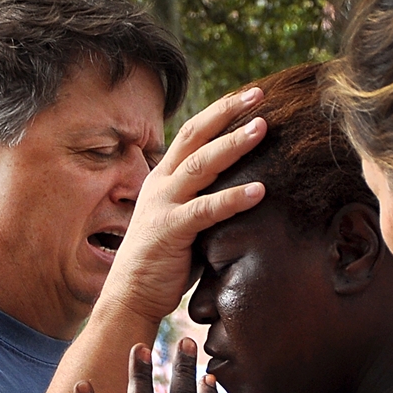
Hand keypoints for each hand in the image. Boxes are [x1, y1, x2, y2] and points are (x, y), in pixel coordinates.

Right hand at [101, 88, 267, 323]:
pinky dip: (234, 197)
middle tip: (259, 95)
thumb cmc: (163, 262)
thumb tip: (243, 191)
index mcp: (163, 179)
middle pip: (195, 135)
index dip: (219, 113)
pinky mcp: (170, 230)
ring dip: (233, 143)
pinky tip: (260, 191)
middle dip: (227, 112)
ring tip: (262, 129)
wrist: (130, 297)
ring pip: (201, 164)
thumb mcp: (183, 222)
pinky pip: (206, 209)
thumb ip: (203, 202)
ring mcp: (163, 205)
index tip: (247, 97)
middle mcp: (161, 184)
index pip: (192, 134)